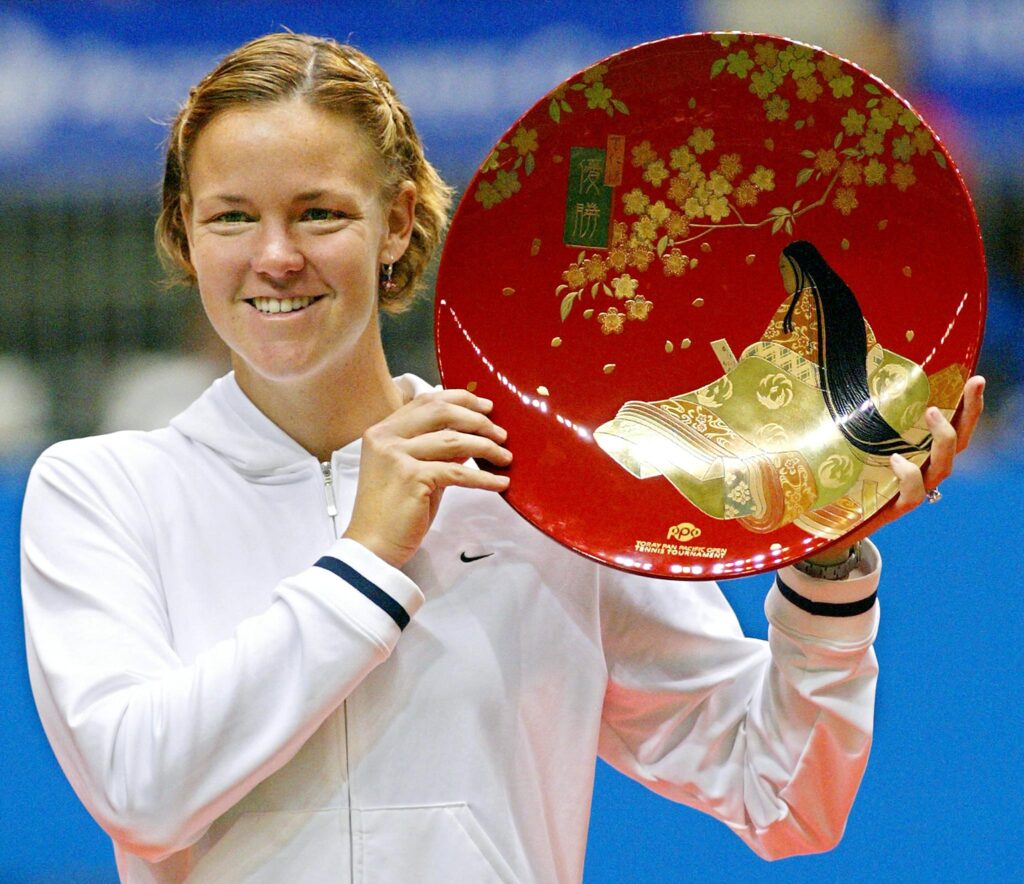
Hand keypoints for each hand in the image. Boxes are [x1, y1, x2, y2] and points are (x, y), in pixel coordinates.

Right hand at [343, 390, 511, 567]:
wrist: (372, 546)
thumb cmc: (393, 512)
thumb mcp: (414, 471)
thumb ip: (436, 451)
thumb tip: (470, 438)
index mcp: (383, 431)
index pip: (427, 401)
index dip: (460, 400)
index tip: (485, 407)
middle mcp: (386, 437)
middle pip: (441, 412)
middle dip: (477, 420)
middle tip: (501, 433)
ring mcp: (397, 455)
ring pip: (453, 440)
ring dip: (486, 447)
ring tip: (505, 457)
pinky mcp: (412, 477)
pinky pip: (458, 471)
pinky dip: (483, 478)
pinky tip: (499, 483)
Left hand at [806, 375, 984, 561]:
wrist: (827, 522)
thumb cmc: (838, 475)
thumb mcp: (847, 441)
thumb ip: (852, 417)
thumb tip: (840, 376)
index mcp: (914, 452)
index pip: (949, 427)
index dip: (967, 406)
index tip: (975, 378)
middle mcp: (919, 470)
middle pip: (957, 444)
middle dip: (970, 413)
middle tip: (973, 385)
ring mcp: (909, 490)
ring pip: (942, 468)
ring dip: (942, 439)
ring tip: (931, 412)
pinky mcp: (893, 509)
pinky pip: (913, 494)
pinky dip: (909, 476)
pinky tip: (896, 460)